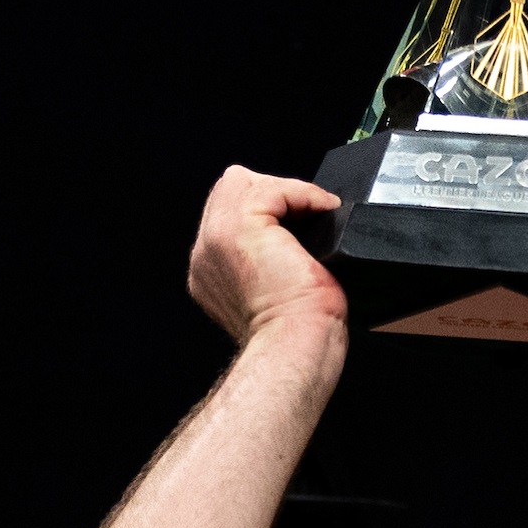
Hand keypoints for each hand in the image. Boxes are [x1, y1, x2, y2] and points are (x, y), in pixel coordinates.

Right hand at [188, 166, 348, 350]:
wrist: (296, 344)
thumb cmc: (298, 332)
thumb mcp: (279, 291)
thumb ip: (271, 261)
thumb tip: (299, 239)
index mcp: (210, 272)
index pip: (227, 215)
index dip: (267, 211)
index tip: (303, 225)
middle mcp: (205, 256)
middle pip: (229, 191)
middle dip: (273, 194)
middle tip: (310, 214)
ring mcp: (216, 241)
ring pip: (245, 184)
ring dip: (287, 192)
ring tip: (317, 210)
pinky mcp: (239, 229)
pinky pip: (271, 188)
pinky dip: (302, 193)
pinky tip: (322, 208)